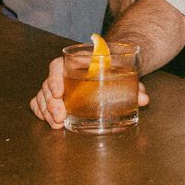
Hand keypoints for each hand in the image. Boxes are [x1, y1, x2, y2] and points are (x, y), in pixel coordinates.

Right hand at [29, 56, 149, 127]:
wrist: (113, 68)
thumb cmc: (116, 68)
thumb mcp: (124, 73)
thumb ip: (134, 85)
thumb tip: (144, 99)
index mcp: (76, 61)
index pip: (56, 66)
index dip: (54, 79)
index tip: (59, 92)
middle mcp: (63, 72)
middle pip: (48, 85)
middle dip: (51, 102)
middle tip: (60, 116)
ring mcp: (58, 85)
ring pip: (42, 96)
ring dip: (46, 110)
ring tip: (57, 123)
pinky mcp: (57, 97)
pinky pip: (40, 102)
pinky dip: (41, 111)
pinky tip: (49, 121)